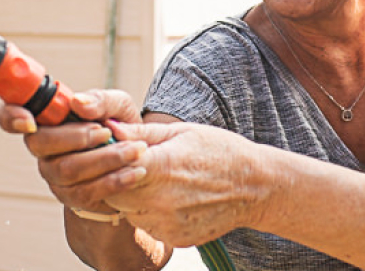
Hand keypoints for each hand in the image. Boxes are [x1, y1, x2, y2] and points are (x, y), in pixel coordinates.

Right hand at [0, 89, 146, 213]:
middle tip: (107, 132)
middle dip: (76, 137)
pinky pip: (85, 192)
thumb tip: (79, 103)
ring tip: (134, 151)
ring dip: (103, 159)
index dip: (11, 116)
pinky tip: (135, 173)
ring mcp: (53, 174)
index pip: (10, 115)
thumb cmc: (119, 126)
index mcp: (45, 118)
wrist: (137, 162)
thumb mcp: (117, 106)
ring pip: (66, 170)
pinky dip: (114, 181)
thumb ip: (101, 100)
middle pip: (39, 143)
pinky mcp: (71, 196)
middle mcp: (42, 147)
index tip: (29, 120)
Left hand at [101, 121, 269, 247]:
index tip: (118, 151)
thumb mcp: (182, 132)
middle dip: (117, 179)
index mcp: (161, 167)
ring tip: (159, 181)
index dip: (111, 159)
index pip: (112, 167)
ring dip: (133, 197)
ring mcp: (167, 223)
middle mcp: (160, 200)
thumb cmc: (219, 150)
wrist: (255, 187)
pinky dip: (151, 213)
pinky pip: (149, 225)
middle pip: (113, 192)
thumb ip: (141, 133)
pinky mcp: (174, 238)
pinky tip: (172, 198)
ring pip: (129, 212)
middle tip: (136, 166)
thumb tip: (109, 126)